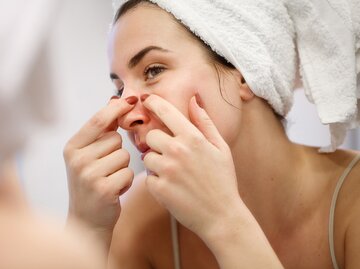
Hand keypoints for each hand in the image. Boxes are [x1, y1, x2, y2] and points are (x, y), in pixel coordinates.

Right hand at [63, 98, 134, 235]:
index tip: (131, 100)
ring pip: (124, 156)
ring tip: (110, 179)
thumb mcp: (88, 155)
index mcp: (72, 147)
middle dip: (118, 151)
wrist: (87, 220)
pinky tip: (115, 190)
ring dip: (123, 167)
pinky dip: (126, 181)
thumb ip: (100, 132)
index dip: (117, 108)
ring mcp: (89, 175)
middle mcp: (77, 159)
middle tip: (107, 168)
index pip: (99, 120)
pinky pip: (129, 173)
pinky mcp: (103, 189)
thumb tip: (116, 102)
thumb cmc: (92, 183)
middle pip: (116, 139)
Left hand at [142, 94, 243, 240]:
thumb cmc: (223, 181)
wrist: (221, 216)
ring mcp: (167, 170)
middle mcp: (177, 151)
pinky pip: (148, 178)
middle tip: (171, 154)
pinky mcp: (159, 189)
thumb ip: (205, 122)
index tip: (147, 101)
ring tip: (174, 174)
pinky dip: (157, 182)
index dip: (154, 103)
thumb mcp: (221, 148)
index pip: (166, 112)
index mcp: (193, 138)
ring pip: (147, 158)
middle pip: (151, 136)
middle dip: (158, 143)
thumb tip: (193, 100)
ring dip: (156, 164)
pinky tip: (172, 187)